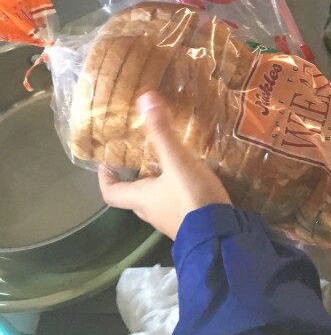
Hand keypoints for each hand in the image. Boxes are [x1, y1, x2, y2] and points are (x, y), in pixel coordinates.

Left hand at [99, 92, 229, 239]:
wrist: (221, 236)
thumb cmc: (191, 199)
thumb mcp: (177, 162)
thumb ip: (162, 133)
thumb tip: (145, 98)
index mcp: (141, 199)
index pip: (111, 193)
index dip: (105, 178)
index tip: (106, 162)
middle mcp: (151, 212)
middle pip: (134, 196)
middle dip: (135, 178)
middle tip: (141, 157)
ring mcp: (171, 220)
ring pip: (156, 201)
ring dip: (158, 185)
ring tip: (169, 164)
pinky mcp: (190, 223)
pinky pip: (176, 205)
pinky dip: (178, 192)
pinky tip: (193, 179)